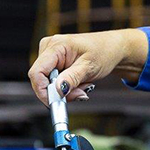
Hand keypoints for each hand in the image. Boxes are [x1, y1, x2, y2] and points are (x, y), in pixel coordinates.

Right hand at [28, 29, 148, 105]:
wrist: (113, 48)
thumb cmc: (104, 52)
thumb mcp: (89, 67)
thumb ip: (72, 78)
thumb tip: (58, 90)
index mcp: (55, 46)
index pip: (37, 72)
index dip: (43, 91)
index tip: (55, 103)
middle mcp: (49, 48)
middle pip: (42, 80)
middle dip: (61, 91)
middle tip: (81, 93)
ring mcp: (51, 55)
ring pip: (49, 83)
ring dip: (67, 90)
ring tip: (84, 84)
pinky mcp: (55, 62)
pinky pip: (55, 81)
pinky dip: (68, 86)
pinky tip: (80, 81)